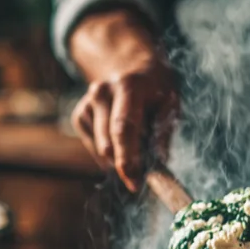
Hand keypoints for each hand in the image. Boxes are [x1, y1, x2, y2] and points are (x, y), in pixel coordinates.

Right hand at [69, 10, 177, 191]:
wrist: (130, 67)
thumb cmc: (155, 89)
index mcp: (128, 86)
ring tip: (137, 148)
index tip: (134, 181)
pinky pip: (93, 147)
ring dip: (118, 159)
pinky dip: (109, 153)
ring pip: (100, 149)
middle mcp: (102, 92)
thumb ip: (164, 131)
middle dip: (124, 166)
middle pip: (107, 142)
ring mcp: (88, 103)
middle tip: (138, 181)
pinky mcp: (80, 114)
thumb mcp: (169, 102)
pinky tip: (121, 141)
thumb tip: (160, 161)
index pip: (123, 127)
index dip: (127, 157)